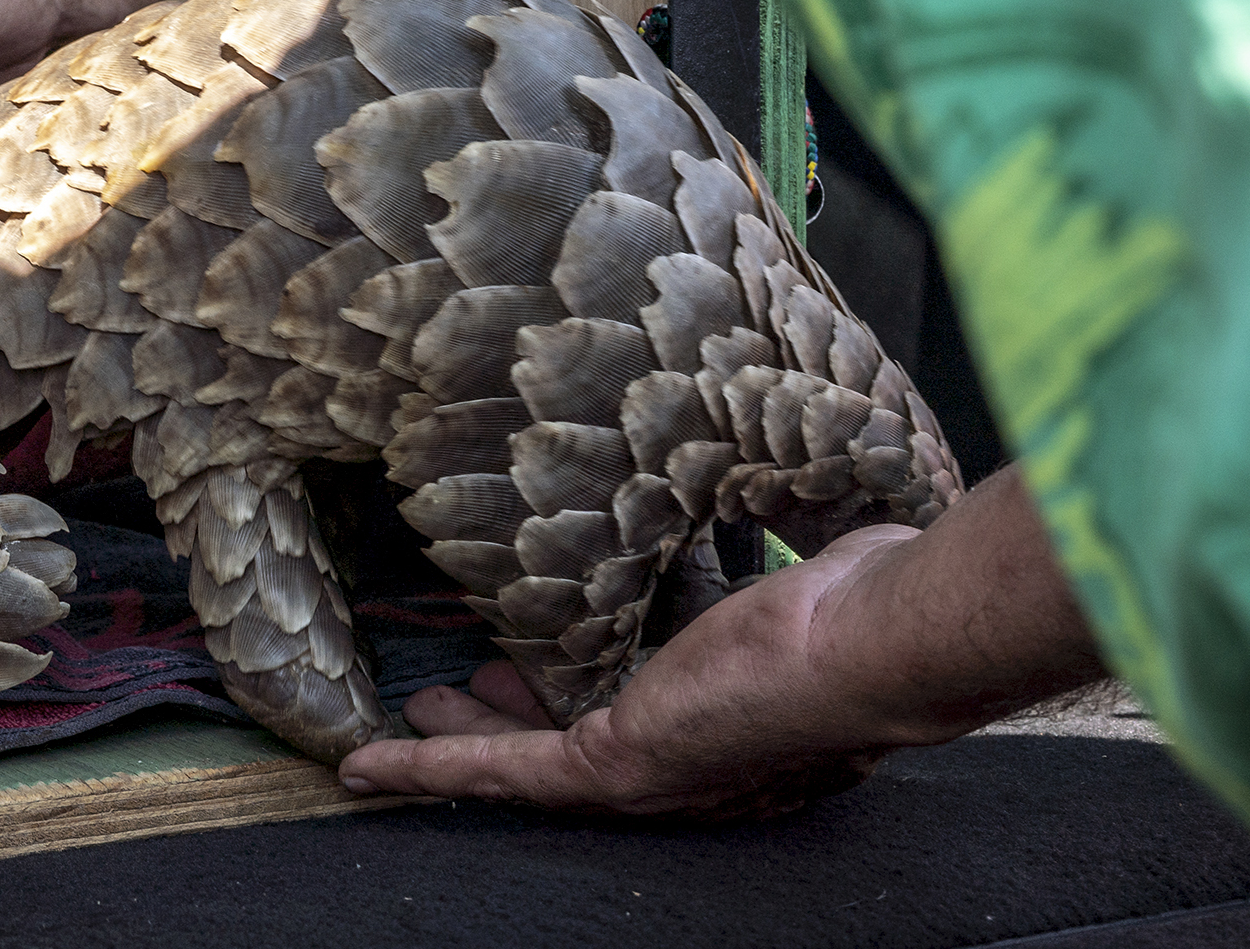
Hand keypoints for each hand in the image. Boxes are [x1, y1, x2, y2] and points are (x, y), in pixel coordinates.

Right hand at [337, 466, 1103, 818]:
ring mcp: (653, 768)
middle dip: (521, 711)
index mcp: (732, 704)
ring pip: (532, 757)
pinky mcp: (617, 767)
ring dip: (471, 734)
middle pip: (581, 732)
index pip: (641, 692)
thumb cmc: (865, 591)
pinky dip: (432, 767)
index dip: (588, 674)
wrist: (878, 641)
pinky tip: (371, 764)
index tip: (552, 643)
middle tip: (466, 683)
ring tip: (423, 706)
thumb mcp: (803, 554)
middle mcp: (692, 750)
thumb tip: (790, 476)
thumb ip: (784, 530)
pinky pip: (502, 771)